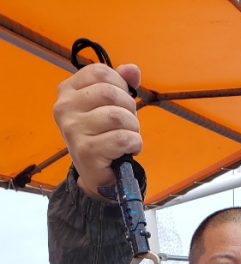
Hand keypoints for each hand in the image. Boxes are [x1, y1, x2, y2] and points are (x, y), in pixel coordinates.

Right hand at [53, 62, 141, 199]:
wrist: (95, 175)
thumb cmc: (101, 135)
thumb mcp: (107, 105)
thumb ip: (119, 84)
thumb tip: (132, 70)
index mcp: (67, 91)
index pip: (100, 72)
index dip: (119, 84)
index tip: (121, 100)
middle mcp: (64, 108)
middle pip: (109, 93)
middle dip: (128, 107)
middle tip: (127, 122)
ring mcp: (73, 130)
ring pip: (117, 116)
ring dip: (133, 127)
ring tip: (129, 136)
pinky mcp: (86, 151)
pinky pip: (122, 138)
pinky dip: (134, 143)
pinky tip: (130, 148)